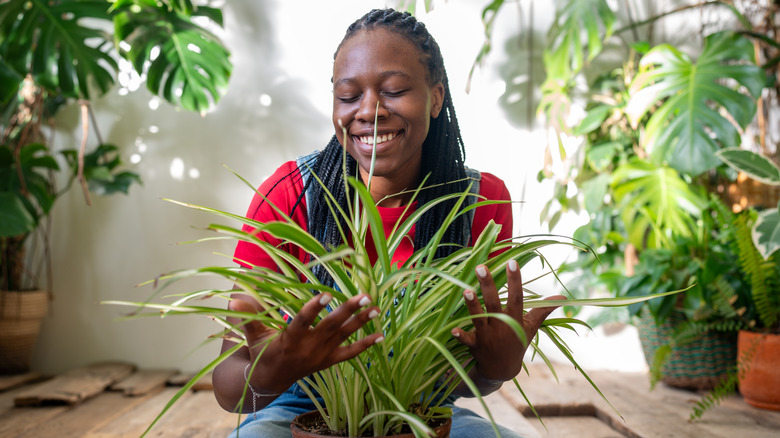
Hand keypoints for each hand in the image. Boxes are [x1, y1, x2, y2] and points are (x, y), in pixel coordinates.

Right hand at [229, 292, 382, 392]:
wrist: (270, 380)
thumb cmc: (261, 350)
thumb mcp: (253, 334)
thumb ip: (248, 315)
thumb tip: (235, 297)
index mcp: (289, 339)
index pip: (302, 321)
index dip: (314, 308)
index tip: (325, 294)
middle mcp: (308, 348)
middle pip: (331, 327)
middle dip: (348, 311)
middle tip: (364, 295)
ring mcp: (321, 356)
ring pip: (344, 336)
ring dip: (361, 322)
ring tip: (376, 308)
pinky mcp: (329, 362)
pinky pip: (351, 354)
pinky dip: (366, 345)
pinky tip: (381, 335)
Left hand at [451, 261, 563, 381]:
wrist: (502, 370)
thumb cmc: (517, 343)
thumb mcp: (531, 327)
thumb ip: (544, 310)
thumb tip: (563, 297)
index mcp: (515, 319)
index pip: (516, 296)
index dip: (515, 280)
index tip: (512, 262)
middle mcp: (501, 326)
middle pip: (494, 303)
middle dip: (488, 285)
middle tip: (481, 267)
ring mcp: (487, 336)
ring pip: (479, 318)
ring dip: (472, 306)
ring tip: (466, 290)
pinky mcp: (475, 345)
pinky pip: (467, 340)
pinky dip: (460, 336)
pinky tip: (453, 329)